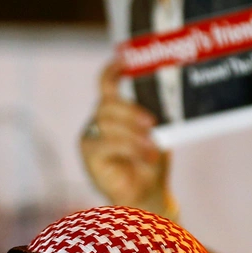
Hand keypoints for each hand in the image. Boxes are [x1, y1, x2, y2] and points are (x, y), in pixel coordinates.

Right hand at [79, 63, 172, 216]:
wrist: (148, 194)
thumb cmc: (151, 162)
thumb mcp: (155, 134)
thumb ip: (151, 117)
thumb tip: (161, 99)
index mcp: (114, 111)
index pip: (106, 85)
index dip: (111, 71)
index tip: (123, 58)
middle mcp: (99, 121)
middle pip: (107, 104)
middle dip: (130, 110)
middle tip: (152, 123)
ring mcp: (92, 137)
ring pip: (107, 122)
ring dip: (133, 133)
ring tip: (152, 146)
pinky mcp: (90, 155)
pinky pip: (106, 143)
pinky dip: (129, 147)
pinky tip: (145, 155)